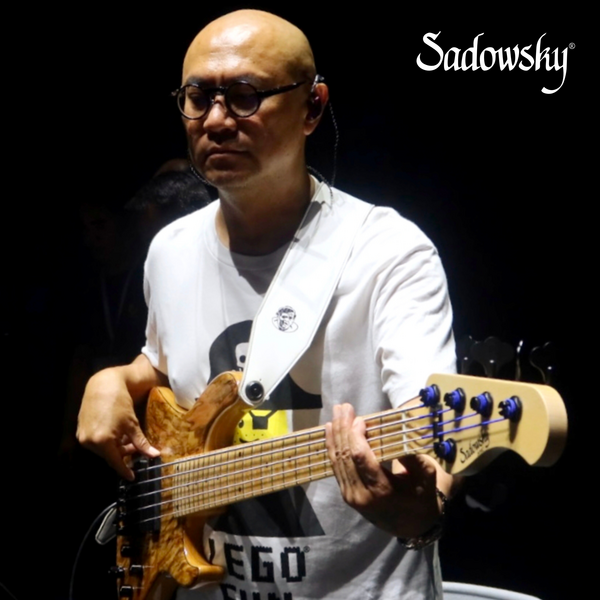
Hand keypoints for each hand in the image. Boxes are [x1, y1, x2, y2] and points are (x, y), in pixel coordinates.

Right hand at [77, 364, 159, 480]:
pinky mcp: (80, 431)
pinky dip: (106, 442)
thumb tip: (154, 455)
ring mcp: (83, 437)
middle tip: (135, 448)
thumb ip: (141, 443)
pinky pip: (95, 443)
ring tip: (126, 438)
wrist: (103, 386)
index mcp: (103, 441)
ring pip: (102, 450)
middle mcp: (90, 442)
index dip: (124, 470)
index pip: (115, 462)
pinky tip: (115, 433)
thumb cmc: (120, 404)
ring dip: (114, 447)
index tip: (132, 477)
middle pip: (109, 456)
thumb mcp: (132, 424)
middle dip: (122, 454)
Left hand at [325, 403, 442, 537]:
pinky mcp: (346, 494)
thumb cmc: (421, 497)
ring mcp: (350, 496)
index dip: (356, 435)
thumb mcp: (426, 477)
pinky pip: (336, 467)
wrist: (412, 526)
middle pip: (345, 456)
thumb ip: (413, 457)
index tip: (360, 419)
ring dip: (335, 435)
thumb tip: (397, 438)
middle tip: (343, 407)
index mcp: (381, 490)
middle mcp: (361, 494)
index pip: (360, 457)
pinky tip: (331, 431)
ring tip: (336, 414)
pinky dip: (332, 447)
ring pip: (337, 460)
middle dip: (343, 428)